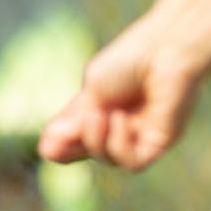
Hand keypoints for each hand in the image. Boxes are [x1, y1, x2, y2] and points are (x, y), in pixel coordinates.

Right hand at [37, 22, 206, 171]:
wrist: (165, 47)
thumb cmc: (131, 59)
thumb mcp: (92, 88)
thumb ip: (74, 121)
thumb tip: (46, 150)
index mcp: (101, 110)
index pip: (74, 140)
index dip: (60, 146)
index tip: (50, 140)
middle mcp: (120, 126)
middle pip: (88, 152)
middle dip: (74, 144)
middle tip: (78, 121)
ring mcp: (140, 135)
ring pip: (110, 159)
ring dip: (97, 141)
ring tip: (100, 115)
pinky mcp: (160, 141)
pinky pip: (133, 162)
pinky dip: (120, 146)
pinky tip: (120, 120)